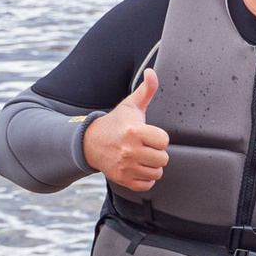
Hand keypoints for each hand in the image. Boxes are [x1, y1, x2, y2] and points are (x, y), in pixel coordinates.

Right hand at [84, 68, 168, 193]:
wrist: (91, 142)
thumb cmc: (116, 123)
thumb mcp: (130, 105)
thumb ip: (146, 90)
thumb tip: (151, 71)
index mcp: (134, 131)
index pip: (164, 141)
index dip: (159, 137)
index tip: (149, 134)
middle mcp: (129, 150)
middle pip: (163, 159)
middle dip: (157, 152)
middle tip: (145, 147)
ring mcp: (125, 166)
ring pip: (156, 172)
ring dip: (152, 165)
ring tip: (142, 156)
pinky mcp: (122, 179)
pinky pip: (147, 185)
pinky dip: (145, 178)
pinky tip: (138, 167)